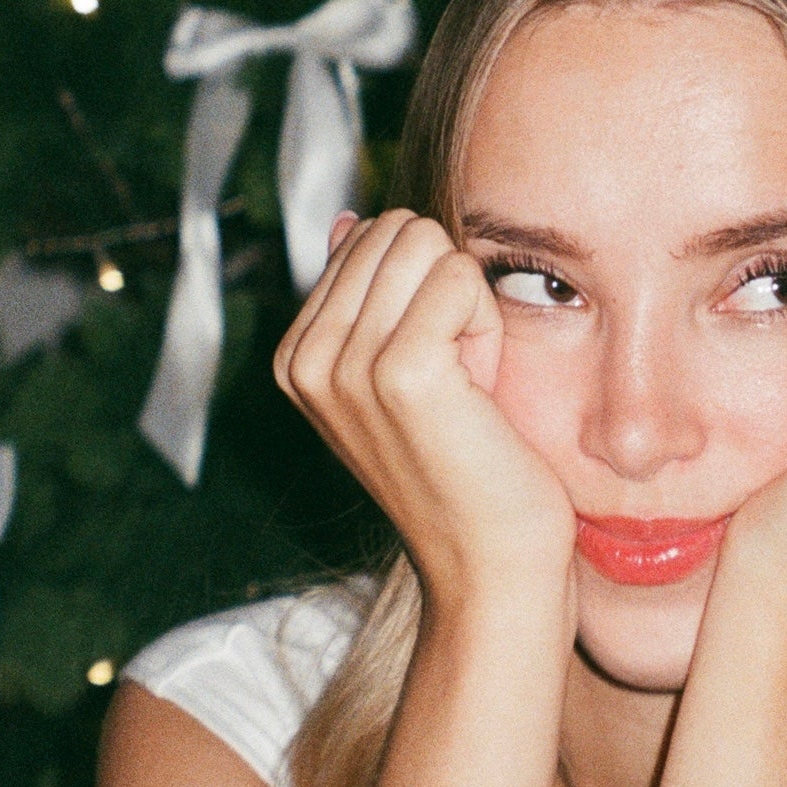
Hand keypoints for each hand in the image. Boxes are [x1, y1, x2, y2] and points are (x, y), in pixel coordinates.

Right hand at [275, 211, 578, 607]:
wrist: (491, 564)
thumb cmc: (467, 465)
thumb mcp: (402, 368)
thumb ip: (367, 293)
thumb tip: (349, 221)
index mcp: (295, 355)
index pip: (373, 235)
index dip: (425, 292)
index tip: (434, 372)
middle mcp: (304, 359)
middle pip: (399, 229)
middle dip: (445, 290)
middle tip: (456, 379)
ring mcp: (343, 366)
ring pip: (429, 246)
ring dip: (468, 310)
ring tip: (465, 388)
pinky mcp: (398, 372)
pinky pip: (461, 278)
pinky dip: (487, 328)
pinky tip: (478, 394)